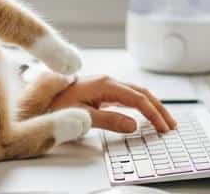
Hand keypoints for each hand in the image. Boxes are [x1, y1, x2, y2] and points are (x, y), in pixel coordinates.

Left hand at [46, 75, 176, 133]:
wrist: (37, 96)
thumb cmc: (55, 104)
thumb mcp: (81, 116)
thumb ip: (108, 120)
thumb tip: (134, 125)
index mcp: (105, 84)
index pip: (138, 99)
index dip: (153, 113)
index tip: (163, 128)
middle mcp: (108, 81)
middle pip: (142, 93)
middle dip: (159, 108)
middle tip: (172, 125)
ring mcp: (105, 86)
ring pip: (136, 94)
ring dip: (152, 106)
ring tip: (164, 120)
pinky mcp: (102, 91)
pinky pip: (127, 97)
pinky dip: (141, 106)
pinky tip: (145, 114)